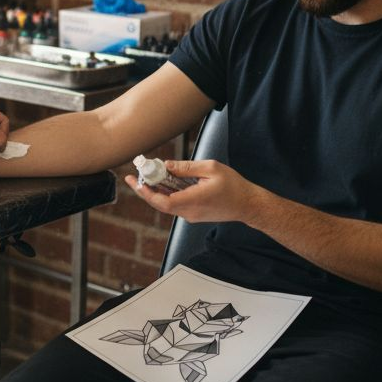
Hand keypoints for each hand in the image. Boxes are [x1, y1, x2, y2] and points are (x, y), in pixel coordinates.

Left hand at [121, 159, 265, 223]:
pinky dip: (167, 194)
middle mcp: (189, 212)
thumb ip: (187, 167)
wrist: (247, 204)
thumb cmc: (233, 186)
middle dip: (145, 190)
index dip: (146, 192)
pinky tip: (165, 181)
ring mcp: (191, 215)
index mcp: (193, 200)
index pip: (162, 201)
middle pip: (160, 204)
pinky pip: (175, 205)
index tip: (135, 181)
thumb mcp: (211, 168)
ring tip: (149, 175)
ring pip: (166, 204)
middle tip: (134, 177)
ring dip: (156, 191)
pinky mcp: (193, 214)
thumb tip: (167, 165)